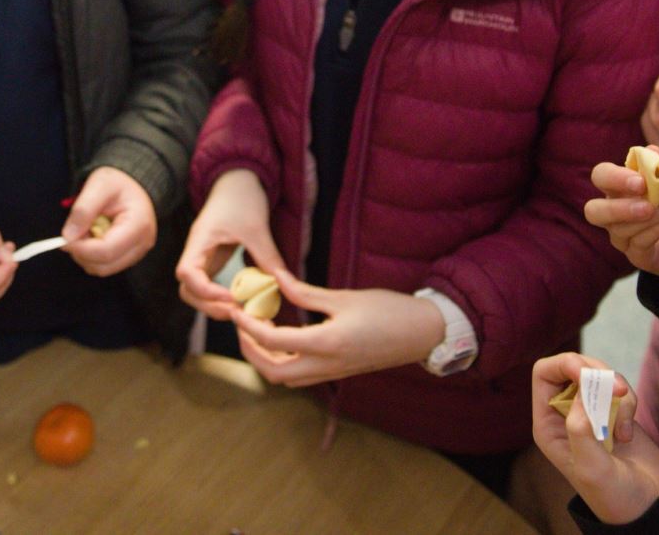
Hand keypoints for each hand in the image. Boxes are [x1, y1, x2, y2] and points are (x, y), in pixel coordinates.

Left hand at [62, 166, 156, 276]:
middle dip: (82, 252)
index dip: (81, 248)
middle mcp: (142, 244)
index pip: (106, 250)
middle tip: (74, 231)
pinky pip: (105, 266)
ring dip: (85, 255)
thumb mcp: (99, 185)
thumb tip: (68, 237)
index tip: (64, 238)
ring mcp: (137, 253)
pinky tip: (92, 237)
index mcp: (139, 225)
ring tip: (85, 231)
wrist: (132, 184)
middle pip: (104, 265)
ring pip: (102, 269)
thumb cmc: (117, 182)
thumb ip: (83, 209)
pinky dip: (91, 256)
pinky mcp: (129, 257)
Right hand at [175, 169, 282, 318]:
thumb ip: (268, 257)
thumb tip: (283, 285)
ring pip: (196, 291)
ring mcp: (203, 257)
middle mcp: (196, 252)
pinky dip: (221, 298)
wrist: (237, 180)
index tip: (232, 297)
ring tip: (240, 309)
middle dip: (209, 305)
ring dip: (214, 305)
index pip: (186, 273)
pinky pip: (209, 285)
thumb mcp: (257, 227)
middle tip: (238, 311)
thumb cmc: (242, 197)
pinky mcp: (212, 260)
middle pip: (187, 290)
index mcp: (200, 240)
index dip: (205, 291)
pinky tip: (241, 300)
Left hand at [228, 270, 445, 387]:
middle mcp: (326, 365)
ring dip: (264, 359)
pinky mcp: (338, 373)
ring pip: (285, 379)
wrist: (423, 333)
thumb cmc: (388, 310)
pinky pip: (300, 377)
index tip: (235, 309)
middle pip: (272, 372)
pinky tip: (282, 338)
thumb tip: (275, 279)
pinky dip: (282, 362)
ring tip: (259, 329)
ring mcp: (332, 373)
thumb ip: (305, 293)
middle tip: (242, 324)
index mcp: (327, 343)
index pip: (273, 342)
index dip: (248, 326)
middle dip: (249, 351)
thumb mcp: (344, 297)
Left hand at [531, 352, 658, 525]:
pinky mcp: (613, 411)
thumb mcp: (591, 468)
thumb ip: (580, 430)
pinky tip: (627, 434)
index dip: (564, 363)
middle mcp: (565, 413)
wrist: (646, 506)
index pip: (544, 373)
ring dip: (616, 391)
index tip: (588, 373)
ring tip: (623, 426)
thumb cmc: (612, 494)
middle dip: (596, 372)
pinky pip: (619, 388)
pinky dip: (628, 402)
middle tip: (618, 391)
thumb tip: (581, 393)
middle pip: (573, 366)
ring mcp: (590, 410)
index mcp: (548, 423)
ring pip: (599, 374)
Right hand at [585, 152, 658, 280]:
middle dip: (616, 207)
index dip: (614, 178)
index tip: (640, 181)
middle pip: (593, 211)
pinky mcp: (640, 256)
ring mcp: (626, 236)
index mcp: (623, 186)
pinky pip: (638, 243)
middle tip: (646, 200)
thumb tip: (650, 150)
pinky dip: (658, 228)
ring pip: (618, 229)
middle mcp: (617, 211)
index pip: (601, 177)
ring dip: (649, 216)